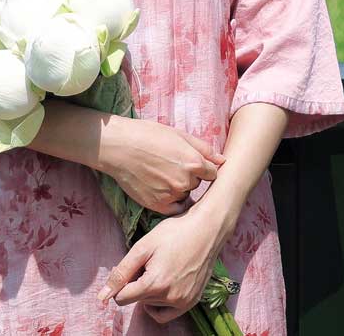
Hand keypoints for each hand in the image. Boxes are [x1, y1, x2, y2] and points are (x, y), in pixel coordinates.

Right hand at [97, 118, 223, 216]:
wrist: (120, 147)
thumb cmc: (149, 135)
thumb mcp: (180, 135)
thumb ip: (204, 149)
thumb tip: (223, 160)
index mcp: (194, 163)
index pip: (212, 173)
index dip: (204, 168)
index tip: (194, 165)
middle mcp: (185, 182)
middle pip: (196, 184)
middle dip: (189, 176)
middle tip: (171, 165)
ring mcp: (171, 195)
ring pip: (184, 195)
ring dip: (178, 188)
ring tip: (161, 174)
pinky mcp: (157, 205)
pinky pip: (173, 208)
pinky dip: (170, 201)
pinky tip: (159, 187)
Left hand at [101, 211, 225, 323]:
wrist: (208, 229)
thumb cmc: (175, 233)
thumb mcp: (143, 247)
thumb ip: (121, 273)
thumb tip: (102, 297)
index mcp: (154, 284)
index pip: (122, 298)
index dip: (122, 281)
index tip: (133, 265)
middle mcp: (169, 297)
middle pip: (138, 299)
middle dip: (137, 283)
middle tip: (149, 262)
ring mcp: (183, 302)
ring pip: (151, 305)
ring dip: (150, 292)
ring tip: (160, 269)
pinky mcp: (192, 302)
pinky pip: (167, 314)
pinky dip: (160, 304)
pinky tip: (165, 286)